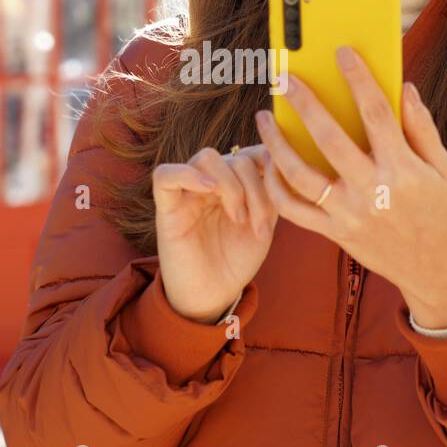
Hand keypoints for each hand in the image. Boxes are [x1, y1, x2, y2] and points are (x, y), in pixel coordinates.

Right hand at [152, 144, 277, 323]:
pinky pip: (165, 174)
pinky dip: (187, 174)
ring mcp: (187, 192)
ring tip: (239, 219)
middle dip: (255, 189)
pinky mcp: (166, 207)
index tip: (281, 198)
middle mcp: (211, 181)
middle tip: (259, 224)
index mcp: (234, 181)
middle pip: (235, 157)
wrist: (213, 294)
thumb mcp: (264, 223)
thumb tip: (278, 159)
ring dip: (231, 186)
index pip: (252, 151)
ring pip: (207, 158)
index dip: (270, 166)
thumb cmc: (237, 260)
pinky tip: (208, 189)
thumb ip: (272, 191)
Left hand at [253, 46, 446, 328]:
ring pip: (301, 175)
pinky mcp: (334, 234)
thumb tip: (404, 88)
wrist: (435, 269)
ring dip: (277, 143)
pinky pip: (294, 211)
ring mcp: (349, 215)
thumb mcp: (441, 168)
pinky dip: (275, 187)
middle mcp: (373, 191)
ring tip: (264, 117)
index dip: (359, 79)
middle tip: (284, 78)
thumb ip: (422, 127)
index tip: (342, 52)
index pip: (377, 113)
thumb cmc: (438, 210)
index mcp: (403, 169)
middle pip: (329, 138)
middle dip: (304, 103)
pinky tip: (267, 163)